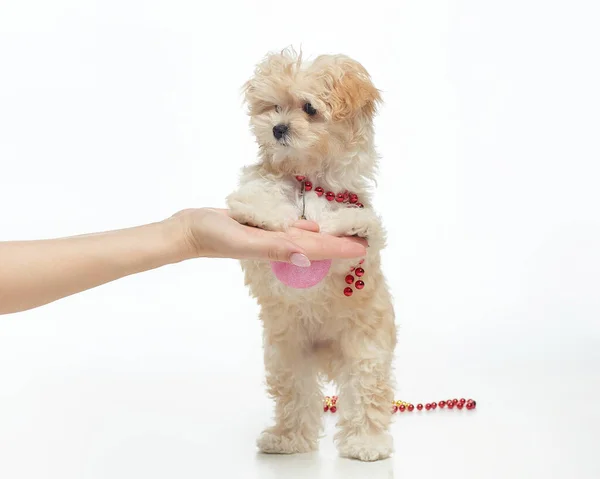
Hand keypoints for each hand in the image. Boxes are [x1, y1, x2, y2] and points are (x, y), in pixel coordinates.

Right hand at [171, 208, 366, 265]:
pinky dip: (304, 228)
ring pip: (304, 238)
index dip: (340, 249)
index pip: (316, 250)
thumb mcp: (245, 240)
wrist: (190, 229)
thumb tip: (306, 257)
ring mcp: (268, 236)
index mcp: (277, 249)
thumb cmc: (214, 235)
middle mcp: (277, 244)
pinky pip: (289, 228)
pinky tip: (313, 226)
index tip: (363, 249)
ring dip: (325, 238)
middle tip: (362, 242)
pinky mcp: (260, 226)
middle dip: (338, 244)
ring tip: (345, 234)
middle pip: (315, 245)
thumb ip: (275, 248)